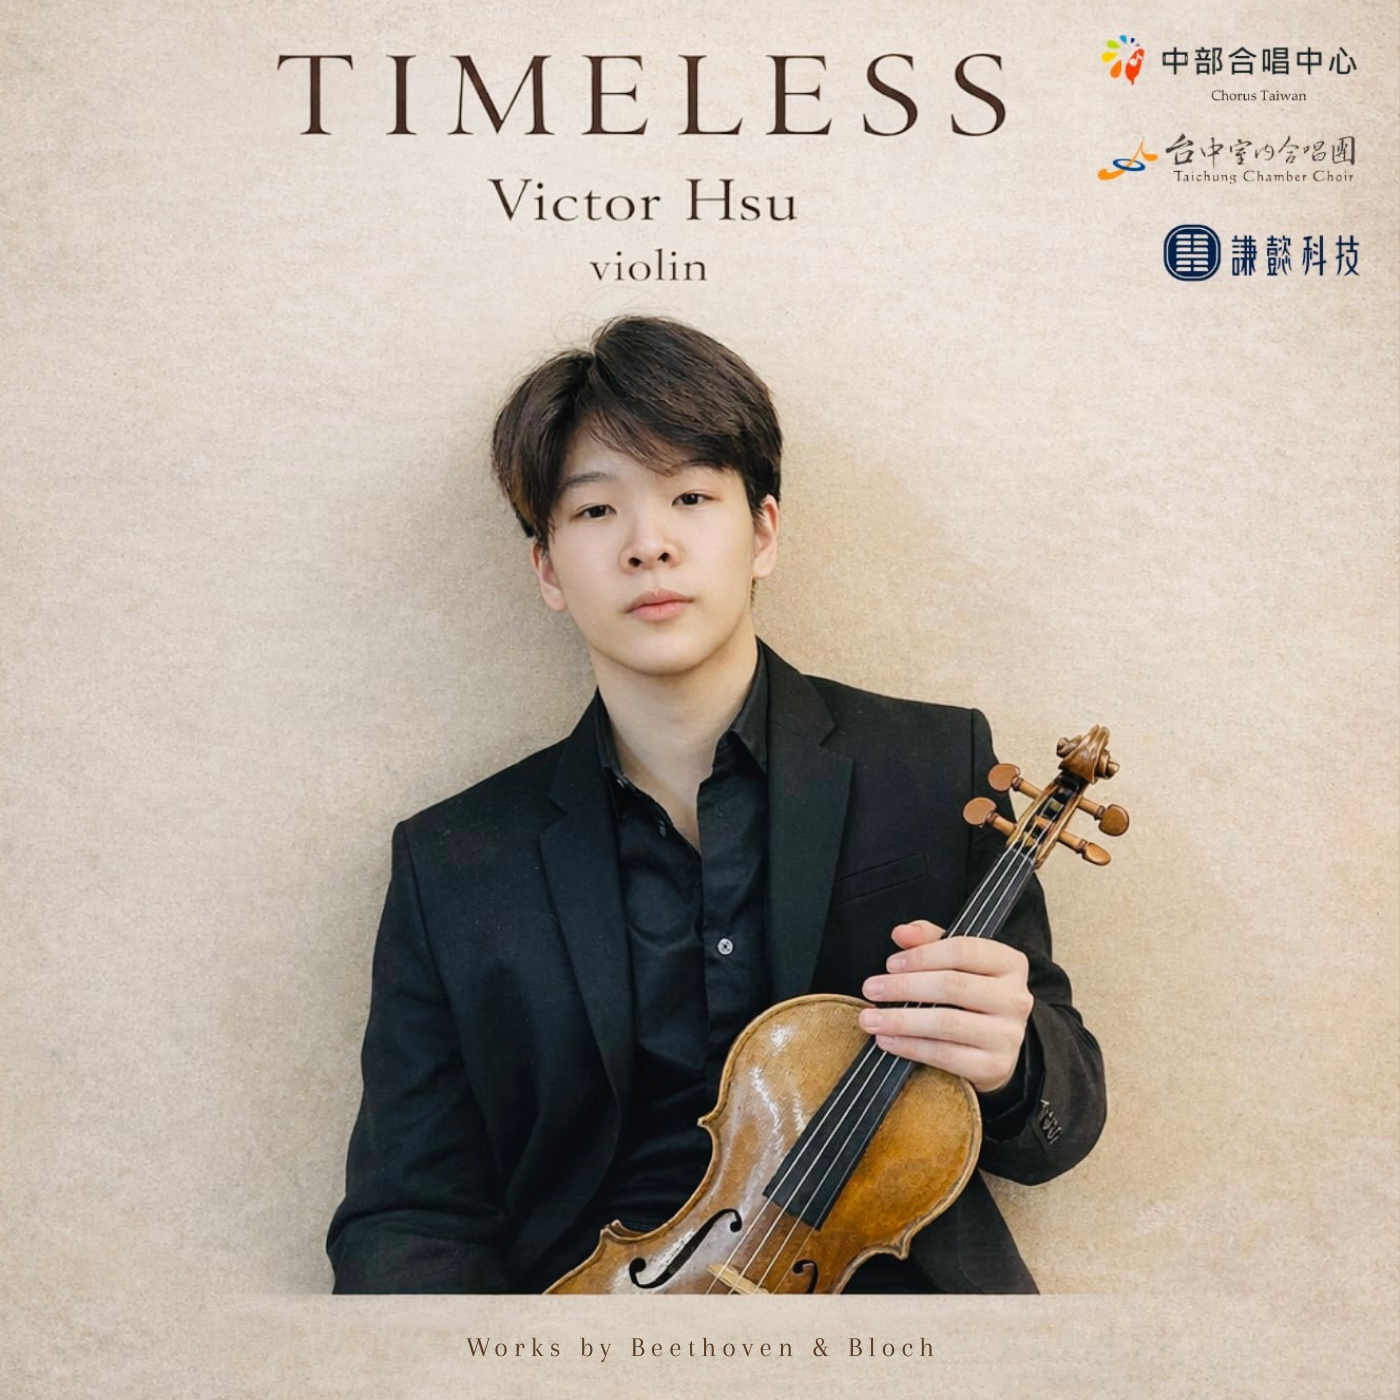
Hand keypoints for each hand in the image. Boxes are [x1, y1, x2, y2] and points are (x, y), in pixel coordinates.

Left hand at [857, 920, 1033, 1094]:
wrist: (995, 1045)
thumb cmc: (972, 995)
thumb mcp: (957, 961)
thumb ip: (929, 941)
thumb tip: (901, 933)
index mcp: (1009, 963)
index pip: (963, 951)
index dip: (922, 955)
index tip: (890, 964)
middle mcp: (1015, 998)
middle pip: (953, 986)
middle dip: (905, 987)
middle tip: (871, 989)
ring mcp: (1007, 1035)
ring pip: (947, 1023)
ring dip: (901, 1020)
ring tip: (871, 1019)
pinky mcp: (994, 1066)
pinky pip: (945, 1055)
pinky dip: (911, 1047)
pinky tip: (888, 1041)